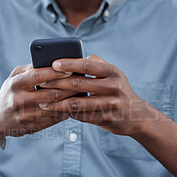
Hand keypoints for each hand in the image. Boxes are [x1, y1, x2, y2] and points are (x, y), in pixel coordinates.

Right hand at [0, 64, 77, 142]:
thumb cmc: (9, 93)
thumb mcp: (13, 78)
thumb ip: (30, 69)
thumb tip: (50, 62)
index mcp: (15, 85)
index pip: (38, 76)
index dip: (55, 72)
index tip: (70, 69)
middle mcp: (19, 101)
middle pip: (50, 93)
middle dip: (68, 87)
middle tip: (82, 82)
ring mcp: (26, 116)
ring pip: (54, 108)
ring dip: (70, 101)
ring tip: (82, 93)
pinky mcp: (32, 127)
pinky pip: (54, 119)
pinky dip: (65, 111)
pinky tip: (73, 105)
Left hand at [37, 55, 151, 135]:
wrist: (135, 115)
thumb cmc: (117, 90)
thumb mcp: (113, 74)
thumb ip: (96, 64)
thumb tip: (73, 57)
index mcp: (113, 71)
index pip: (87, 65)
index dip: (69, 64)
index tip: (53, 63)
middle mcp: (113, 86)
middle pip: (78, 84)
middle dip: (56, 83)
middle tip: (40, 83)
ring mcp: (110, 104)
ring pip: (77, 103)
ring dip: (57, 103)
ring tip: (42, 103)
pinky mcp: (106, 119)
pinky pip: (81, 116)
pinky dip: (66, 113)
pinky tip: (55, 112)